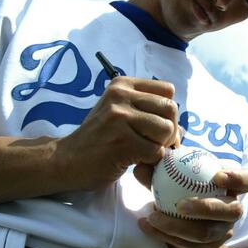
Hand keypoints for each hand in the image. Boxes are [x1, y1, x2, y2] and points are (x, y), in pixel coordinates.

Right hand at [52, 77, 178, 190]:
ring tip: (143, 152)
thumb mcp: (117, 111)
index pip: (167, 91)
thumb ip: (144, 109)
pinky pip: (155, 152)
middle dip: (170, 131)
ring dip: (159, 147)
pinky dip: (150, 162)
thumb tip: (180, 126)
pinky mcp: (121, 141)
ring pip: (165, 130)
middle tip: (155, 144)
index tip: (158, 128)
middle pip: (170, 109)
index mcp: (122, 85)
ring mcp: (120, 117)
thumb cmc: (98, 138)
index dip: (169, 113)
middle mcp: (121, 96)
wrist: (66, 160)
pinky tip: (134, 162)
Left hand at [133, 166, 247, 247]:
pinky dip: (163, 234)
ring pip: (205, 233)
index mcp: (231, 187)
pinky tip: (146, 225)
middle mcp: (232, 211)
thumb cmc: (182, 191)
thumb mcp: (174, 178)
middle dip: (206, 208)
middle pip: (231, 211)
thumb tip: (142, 164)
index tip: (217, 176)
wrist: (181, 226)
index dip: (239, 179)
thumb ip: (160, 170)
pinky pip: (186, 244)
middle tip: (180, 204)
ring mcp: (221, 232)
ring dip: (177, 225)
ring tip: (153, 216)